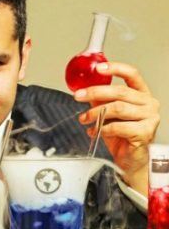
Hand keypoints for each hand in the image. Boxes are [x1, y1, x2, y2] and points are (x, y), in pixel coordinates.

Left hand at [74, 61, 159, 195]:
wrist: (130, 160)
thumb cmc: (121, 136)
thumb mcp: (108, 114)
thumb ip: (101, 100)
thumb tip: (85, 89)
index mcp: (142, 95)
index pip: (132, 74)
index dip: (115, 69)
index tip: (98, 68)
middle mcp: (149, 103)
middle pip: (120, 92)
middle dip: (95, 92)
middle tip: (79, 96)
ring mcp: (149, 118)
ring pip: (118, 108)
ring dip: (96, 113)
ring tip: (84, 118)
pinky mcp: (145, 132)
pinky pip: (119, 126)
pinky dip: (102, 129)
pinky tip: (94, 131)